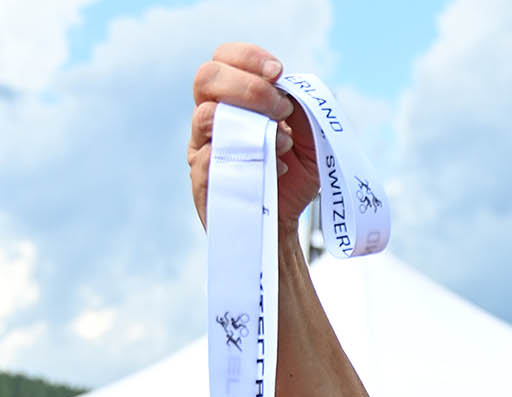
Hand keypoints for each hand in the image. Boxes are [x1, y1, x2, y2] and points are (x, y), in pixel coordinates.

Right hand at [188, 43, 315, 232]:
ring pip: (205, 115)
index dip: (248, 58)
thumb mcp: (309, 139)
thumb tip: (289, 90)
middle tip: (283, 109)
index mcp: (231, 100)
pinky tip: (276, 168)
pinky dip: (246, 158)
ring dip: (251, 122)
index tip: (278, 72)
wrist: (282, 223)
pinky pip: (208, 158)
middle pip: (207, 77)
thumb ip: (301, 110)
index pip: (224, 59)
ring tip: (284, 143)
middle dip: (250, 86)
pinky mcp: (202, 179)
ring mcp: (202, 147)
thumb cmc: (292, 177)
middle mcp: (211, 118)